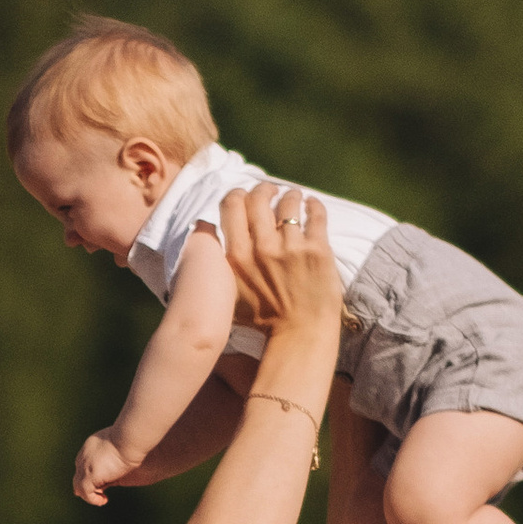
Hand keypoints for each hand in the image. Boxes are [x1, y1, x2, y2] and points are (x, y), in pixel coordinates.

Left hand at [73, 428, 132, 508]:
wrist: (129, 438)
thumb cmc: (131, 440)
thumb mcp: (122, 445)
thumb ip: (117, 454)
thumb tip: (125, 462)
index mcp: (91, 446)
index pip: (85, 463)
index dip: (91, 474)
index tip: (102, 483)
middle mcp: (84, 456)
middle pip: (80, 474)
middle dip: (87, 485)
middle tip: (100, 494)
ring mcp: (85, 466)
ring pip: (79, 485)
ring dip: (89, 494)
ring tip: (102, 499)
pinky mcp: (89, 475)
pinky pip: (85, 492)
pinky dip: (93, 499)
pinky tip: (104, 500)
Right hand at [216, 186, 339, 356]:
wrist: (300, 335)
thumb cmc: (264, 321)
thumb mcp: (229, 294)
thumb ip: (220, 265)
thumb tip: (205, 235)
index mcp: (235, 257)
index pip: (231, 206)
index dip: (238, 195)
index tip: (245, 197)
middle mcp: (260, 249)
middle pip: (257, 197)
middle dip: (264, 188)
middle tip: (271, 191)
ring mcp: (290, 248)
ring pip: (288, 201)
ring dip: (290, 195)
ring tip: (294, 198)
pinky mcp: (317, 250)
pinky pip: (315, 213)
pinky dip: (313, 204)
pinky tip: (312, 205)